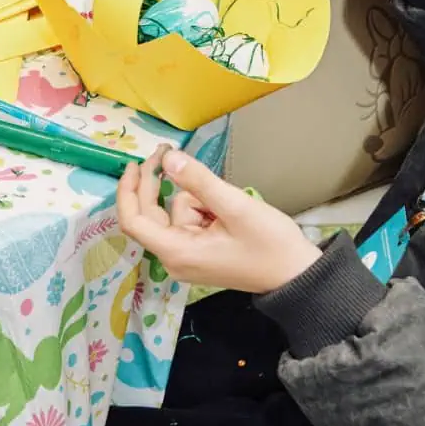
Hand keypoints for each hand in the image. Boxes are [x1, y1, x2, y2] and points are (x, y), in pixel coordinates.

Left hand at [118, 148, 321, 293]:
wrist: (297, 274)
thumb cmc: (269, 244)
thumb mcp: (234, 206)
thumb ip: (198, 181)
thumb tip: (169, 159)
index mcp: (177, 252)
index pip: (134, 221)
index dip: (128, 191)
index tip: (134, 163)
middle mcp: (175, 258)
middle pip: (150, 215)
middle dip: (156, 183)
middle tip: (166, 151)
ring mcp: (188, 256)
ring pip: (174, 213)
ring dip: (192, 197)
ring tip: (225, 201)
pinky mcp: (200, 252)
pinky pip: (189, 221)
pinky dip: (201, 206)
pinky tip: (224, 209)